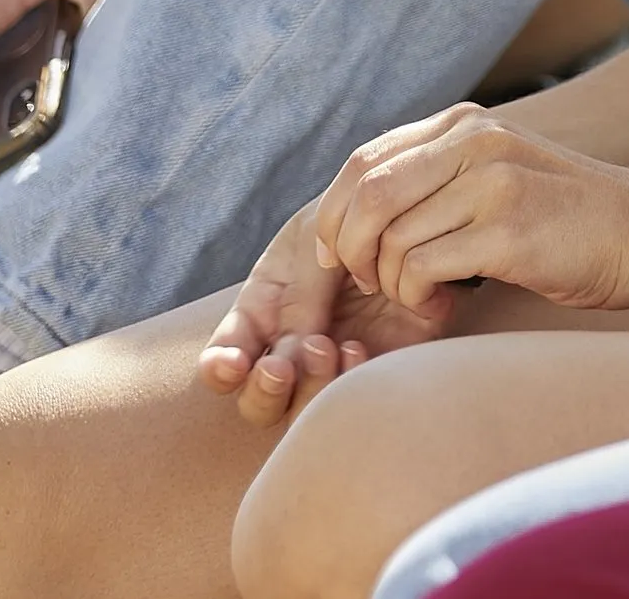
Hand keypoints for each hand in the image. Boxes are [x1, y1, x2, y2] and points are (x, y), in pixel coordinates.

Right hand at [197, 189, 449, 427]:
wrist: (409, 213)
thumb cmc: (352, 221)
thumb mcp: (316, 243)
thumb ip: (299, 296)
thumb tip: (293, 354)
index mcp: (263, 318)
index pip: (223, 362)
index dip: (219, 371)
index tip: (232, 363)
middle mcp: (292, 352)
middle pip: (259, 404)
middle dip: (264, 393)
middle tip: (280, 367)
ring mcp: (336, 366)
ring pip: (306, 415)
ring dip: (308, 391)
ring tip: (326, 348)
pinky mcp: (383, 369)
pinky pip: (361, 400)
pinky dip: (353, 385)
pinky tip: (359, 350)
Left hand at [315, 100, 628, 316]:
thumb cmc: (565, 219)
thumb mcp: (497, 175)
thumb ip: (438, 176)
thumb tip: (356, 214)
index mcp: (464, 126)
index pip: (364, 161)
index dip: (334, 214)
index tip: (337, 256)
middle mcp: (474, 142)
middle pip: (366, 196)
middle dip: (348, 251)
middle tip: (368, 284)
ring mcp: (491, 183)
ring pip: (388, 238)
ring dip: (389, 283)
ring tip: (422, 297)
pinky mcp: (507, 230)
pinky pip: (419, 268)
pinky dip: (417, 298)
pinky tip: (446, 304)